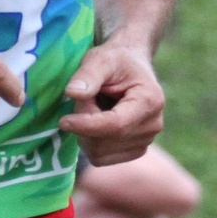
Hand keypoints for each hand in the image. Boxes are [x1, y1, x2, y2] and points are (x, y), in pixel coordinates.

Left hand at [60, 41, 163, 165]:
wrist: (131, 66)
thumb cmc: (115, 60)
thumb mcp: (99, 59)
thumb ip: (87, 75)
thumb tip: (73, 93)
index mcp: (150, 101)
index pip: (116, 125)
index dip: (86, 126)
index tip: (63, 121)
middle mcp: (153, 125)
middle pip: (105, 142)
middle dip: (85, 124)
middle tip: (85, 99)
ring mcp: (146, 141)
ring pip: (100, 153)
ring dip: (86, 133)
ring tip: (93, 108)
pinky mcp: (134, 151)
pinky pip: (101, 158)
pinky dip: (91, 141)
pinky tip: (97, 122)